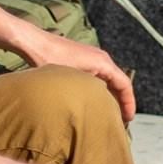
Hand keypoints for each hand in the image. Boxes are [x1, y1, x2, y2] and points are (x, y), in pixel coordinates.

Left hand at [16, 32, 136, 122]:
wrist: (33, 42)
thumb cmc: (48, 58)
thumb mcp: (70, 80)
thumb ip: (88, 93)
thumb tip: (98, 111)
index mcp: (103, 62)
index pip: (124, 84)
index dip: (129, 102)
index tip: (129, 119)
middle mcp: (101, 59)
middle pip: (118, 83)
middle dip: (121, 101)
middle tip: (120, 121)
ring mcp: (92, 59)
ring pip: (108, 80)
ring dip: (110, 96)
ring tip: (108, 114)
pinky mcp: (82, 60)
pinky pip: (98, 77)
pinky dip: (100, 90)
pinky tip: (93, 102)